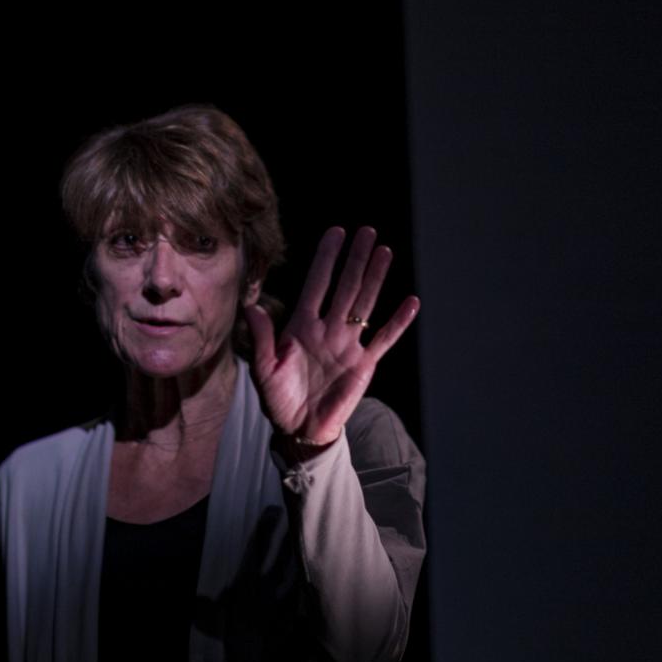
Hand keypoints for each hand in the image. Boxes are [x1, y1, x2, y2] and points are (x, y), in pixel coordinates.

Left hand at [245, 226, 419, 448]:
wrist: (300, 430)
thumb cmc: (279, 399)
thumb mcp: (264, 369)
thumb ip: (263, 338)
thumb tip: (251, 307)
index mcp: (302, 326)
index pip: (317, 284)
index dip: (326, 259)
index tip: (336, 233)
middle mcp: (328, 329)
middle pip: (345, 286)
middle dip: (356, 259)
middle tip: (368, 232)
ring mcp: (348, 345)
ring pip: (365, 304)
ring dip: (375, 279)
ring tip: (385, 252)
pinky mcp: (364, 364)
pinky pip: (384, 339)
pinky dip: (397, 322)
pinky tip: (411, 302)